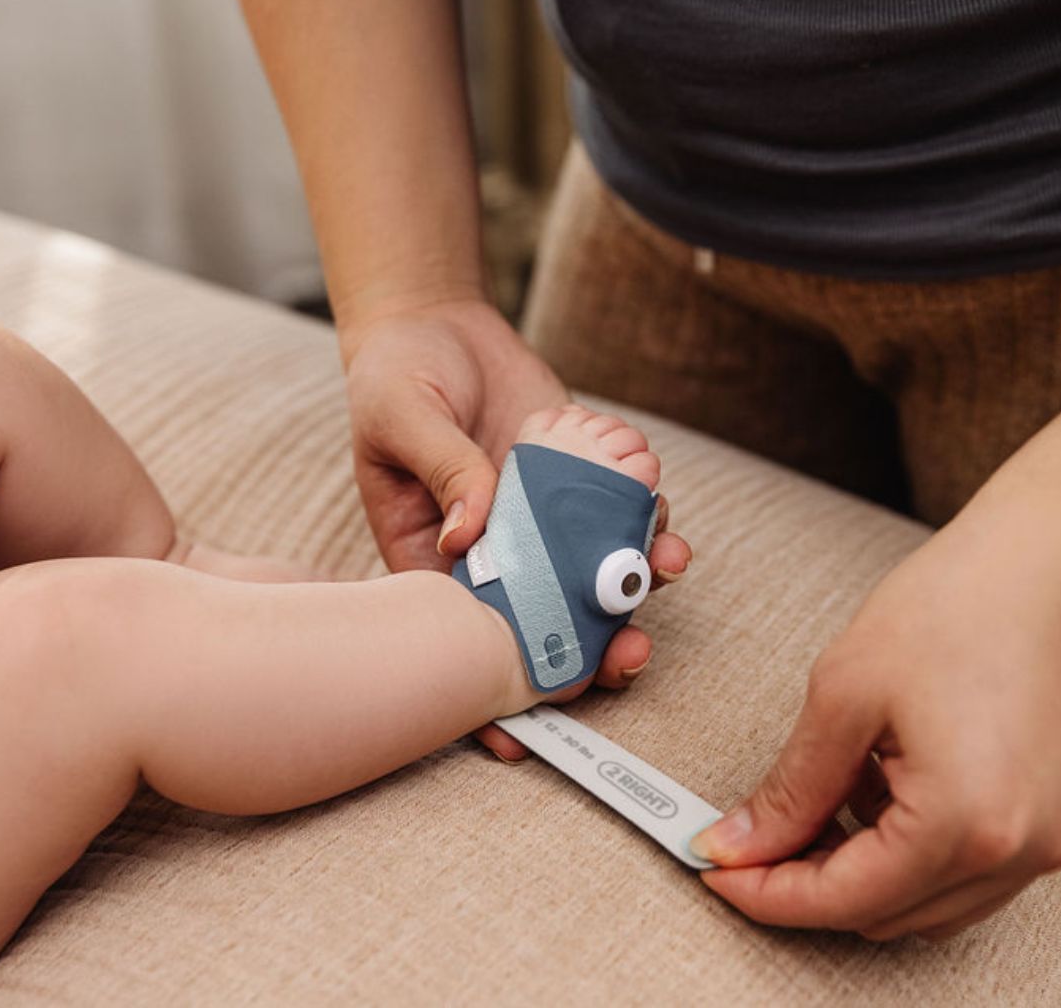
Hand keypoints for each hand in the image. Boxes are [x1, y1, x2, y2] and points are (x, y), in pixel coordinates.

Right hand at [344, 299, 691, 756]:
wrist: (435, 321)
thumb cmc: (396, 374)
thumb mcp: (401, 418)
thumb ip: (442, 471)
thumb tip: (473, 535)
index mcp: (433, 556)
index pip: (462, 638)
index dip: (488, 694)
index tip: (522, 740)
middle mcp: (494, 548)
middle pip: (542, 618)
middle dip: (588, 646)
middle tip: (629, 652)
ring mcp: (540, 515)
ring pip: (589, 568)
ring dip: (632, 582)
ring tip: (664, 565)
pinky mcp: (573, 475)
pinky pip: (613, 508)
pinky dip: (640, 515)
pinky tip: (658, 510)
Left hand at [693, 458, 1060, 939]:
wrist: (1028, 568)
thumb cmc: (946, 610)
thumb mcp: (843, 697)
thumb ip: (791, 789)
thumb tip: (740, 845)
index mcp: (965, 823)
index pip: (846, 900)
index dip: (769, 894)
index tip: (716, 871)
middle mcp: (1018, 851)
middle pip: (884, 914)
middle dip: (805, 884)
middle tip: (745, 841)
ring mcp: (1043, 842)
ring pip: (922, 905)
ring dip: (853, 871)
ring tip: (804, 808)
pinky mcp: (1047, 822)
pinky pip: (959, 872)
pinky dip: (900, 852)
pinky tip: (866, 793)